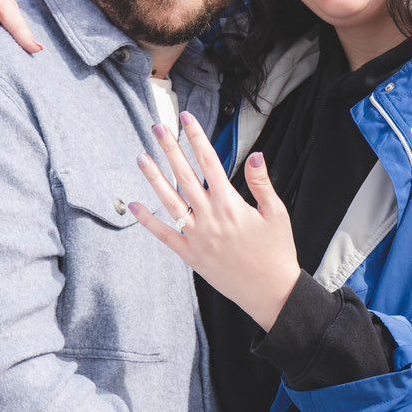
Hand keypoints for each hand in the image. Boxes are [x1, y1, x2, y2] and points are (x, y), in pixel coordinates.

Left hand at [130, 112, 300, 330]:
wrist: (270, 292)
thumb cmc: (277, 251)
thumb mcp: (277, 214)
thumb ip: (262, 183)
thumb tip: (255, 155)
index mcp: (231, 204)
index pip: (209, 162)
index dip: (196, 138)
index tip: (186, 118)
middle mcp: (210, 217)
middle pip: (184, 175)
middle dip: (170, 149)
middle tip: (157, 127)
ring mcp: (197, 237)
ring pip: (170, 201)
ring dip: (154, 178)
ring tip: (141, 157)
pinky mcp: (190, 255)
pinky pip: (165, 235)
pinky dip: (148, 220)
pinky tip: (133, 204)